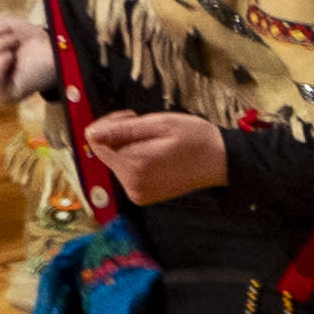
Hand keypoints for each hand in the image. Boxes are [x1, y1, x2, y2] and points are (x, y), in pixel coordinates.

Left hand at [94, 110, 231, 204]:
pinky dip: (134, 160)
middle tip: (144, 126)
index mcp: (135, 165)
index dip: (108, 124)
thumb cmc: (195, 139)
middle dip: (118, 135)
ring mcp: (137, 193)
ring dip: (127, 147)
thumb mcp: (159, 124)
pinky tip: (154, 154)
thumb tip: (92, 133)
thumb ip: (122, 130)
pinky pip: (126, 173)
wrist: (221, 161)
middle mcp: (132, 184)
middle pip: (104, 152)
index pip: (95, 140)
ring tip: (153, 141)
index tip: (129, 117)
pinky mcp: (142, 196)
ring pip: (114, 161)